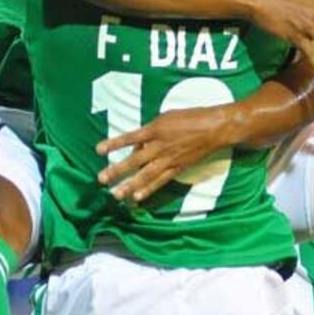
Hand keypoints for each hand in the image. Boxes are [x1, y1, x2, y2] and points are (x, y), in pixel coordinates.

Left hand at [96, 104, 235, 202]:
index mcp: (155, 129)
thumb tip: (136, 145)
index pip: (130, 137)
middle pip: (134, 160)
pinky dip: (149, 189)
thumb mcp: (166, 117)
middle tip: (101, 179)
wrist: (214, 128)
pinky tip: (137, 197)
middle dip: (117, 170)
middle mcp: (160, 145)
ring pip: (145, 175)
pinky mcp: (178, 168)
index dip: (114, 144)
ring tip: (116, 195)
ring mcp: (169, 159)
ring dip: (130, 185)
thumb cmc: (190, 118)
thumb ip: (149, 131)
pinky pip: (161, 181)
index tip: (98, 150)